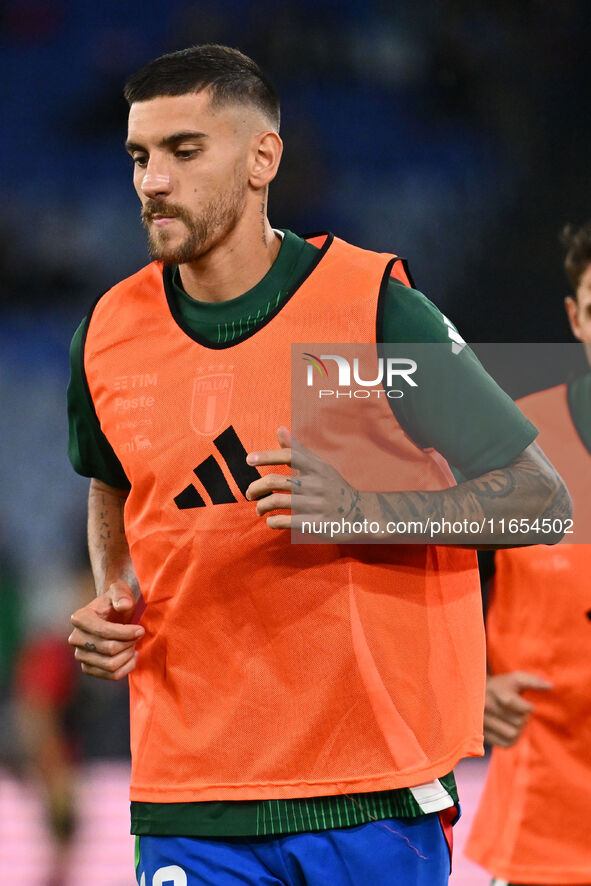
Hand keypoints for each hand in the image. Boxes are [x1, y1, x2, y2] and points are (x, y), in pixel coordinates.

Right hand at [68, 581, 143, 679]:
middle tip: (138, 635)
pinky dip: (126, 668)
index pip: (104, 631)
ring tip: (134, 644)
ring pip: (110, 665)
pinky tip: (132, 655)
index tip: (141, 630)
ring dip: (128, 655)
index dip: (126, 633)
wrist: (111, 613)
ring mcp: (80, 655)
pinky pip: (111, 676)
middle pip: (109, 649)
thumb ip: (122, 595)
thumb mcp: (120, 591)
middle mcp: (75, 638)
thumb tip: (124, 605)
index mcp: (80, 618)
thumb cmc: (117, 601)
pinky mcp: (88, 668)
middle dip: (129, 643)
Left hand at [246, 426, 362, 534]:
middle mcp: (316, 484)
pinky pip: (285, 521)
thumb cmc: (332, 487)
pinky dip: (272, 521)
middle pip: (276, 481)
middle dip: (256, 488)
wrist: (359, 514)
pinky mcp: (315, 524)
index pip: (289, 456)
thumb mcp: (319, 466)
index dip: (267, 456)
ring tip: (259, 509)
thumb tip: (279, 429)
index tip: (248, 459)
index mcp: (317, 468)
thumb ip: (298, 450)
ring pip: (277, 502)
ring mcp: (316, 504)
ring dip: (261, 506)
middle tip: (249, 493)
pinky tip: (271, 520)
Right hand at [484, 671, 551, 746]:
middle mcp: (486, 706)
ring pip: (512, 734)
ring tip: (513, 721)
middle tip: (518, 712)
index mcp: (495, 690)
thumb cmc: (502, 686)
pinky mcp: (483, 734)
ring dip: (518, 729)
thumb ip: (533, 681)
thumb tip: (550, 686)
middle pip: (518, 721)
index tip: (527, 705)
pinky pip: (506, 743)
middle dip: (523, 718)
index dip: (527, 707)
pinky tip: (508, 728)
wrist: (477, 694)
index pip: (516, 705)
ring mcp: (483, 721)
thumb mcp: (515, 679)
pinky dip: (512, 739)